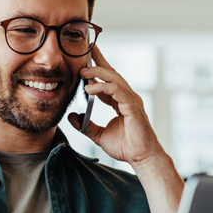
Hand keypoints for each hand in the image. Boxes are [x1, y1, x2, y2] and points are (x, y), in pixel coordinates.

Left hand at [68, 45, 162, 168]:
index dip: (97, 68)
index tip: (85, 58)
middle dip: (98, 62)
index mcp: (120, 101)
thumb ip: (85, 125)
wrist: (140, 158)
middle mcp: (127, 97)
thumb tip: (71, 117)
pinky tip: (90, 88)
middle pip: (112, 74)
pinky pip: (117, 91)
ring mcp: (131, 101)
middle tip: (83, 55)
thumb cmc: (126, 147)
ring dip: (97, 73)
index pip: (107, 80)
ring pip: (114, 79)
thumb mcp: (98, 135)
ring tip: (82, 72)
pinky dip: (103, 87)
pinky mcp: (133, 107)